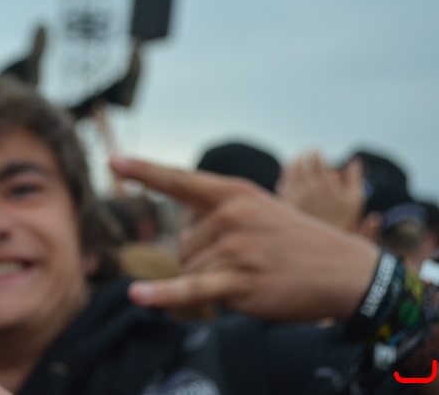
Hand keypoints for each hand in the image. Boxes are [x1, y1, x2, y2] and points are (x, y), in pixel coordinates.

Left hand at [110, 155, 380, 322]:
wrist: (345, 271)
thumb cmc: (295, 240)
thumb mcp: (257, 209)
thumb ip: (216, 213)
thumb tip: (179, 235)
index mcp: (233, 192)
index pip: (179, 180)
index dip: (144, 170)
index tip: (112, 160)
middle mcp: (229, 216)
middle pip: (183, 242)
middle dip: (205, 257)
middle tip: (249, 258)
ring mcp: (234, 249)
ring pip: (189, 268)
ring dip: (213, 279)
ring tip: (254, 273)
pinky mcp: (239, 282)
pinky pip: (192, 289)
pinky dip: (164, 295)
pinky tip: (138, 296)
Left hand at [277, 150, 362, 230]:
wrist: (324, 244)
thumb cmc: (342, 221)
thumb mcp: (355, 201)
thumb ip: (355, 179)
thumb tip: (355, 162)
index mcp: (324, 185)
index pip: (316, 159)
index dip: (317, 153)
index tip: (318, 151)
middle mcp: (306, 188)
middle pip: (300, 163)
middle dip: (304, 156)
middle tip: (307, 154)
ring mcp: (293, 195)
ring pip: (289, 171)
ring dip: (293, 163)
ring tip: (299, 161)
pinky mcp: (284, 202)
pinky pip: (282, 182)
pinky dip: (286, 176)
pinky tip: (291, 175)